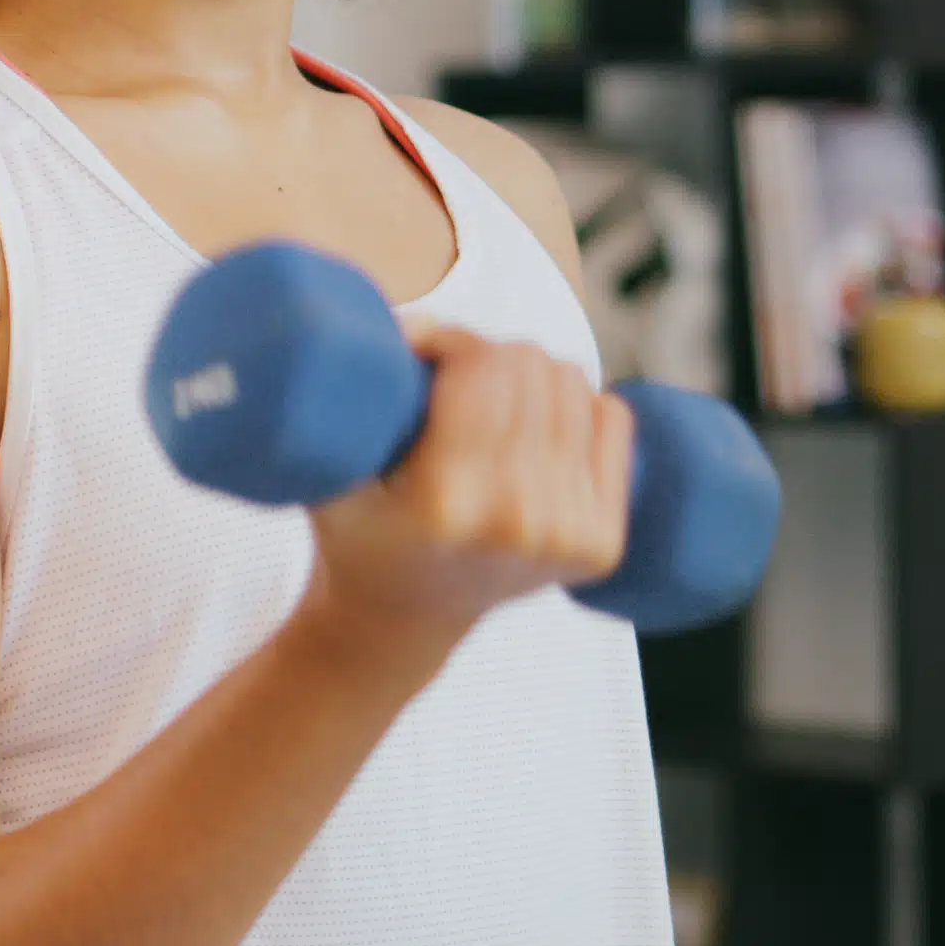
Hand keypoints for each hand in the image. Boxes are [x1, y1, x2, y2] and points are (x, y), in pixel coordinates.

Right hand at [293, 324, 632, 670]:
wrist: (400, 620)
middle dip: (490, 356)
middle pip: (533, 367)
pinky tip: (540, 431)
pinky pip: (614, 420)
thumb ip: (362, 390)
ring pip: (575, 385)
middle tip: (456, 381)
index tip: (426, 356)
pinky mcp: (602, 545)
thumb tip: (423, 324)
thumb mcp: (330, 464)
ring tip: (493, 408)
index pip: (482, 365)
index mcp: (445, 501)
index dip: (450, 340)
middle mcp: (515, 521)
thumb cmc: (358, 527)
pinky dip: (581, 409)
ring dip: (534, 379)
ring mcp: (567, 536)